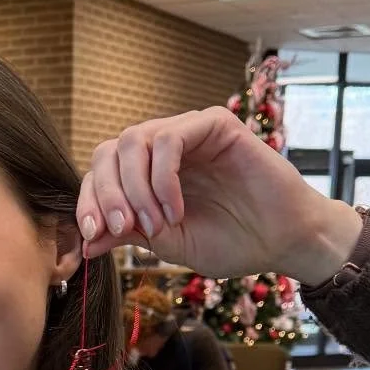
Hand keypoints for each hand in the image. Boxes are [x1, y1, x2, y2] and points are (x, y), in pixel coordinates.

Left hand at [78, 108, 363, 286]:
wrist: (282, 242)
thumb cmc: (232, 242)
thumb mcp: (169, 245)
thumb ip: (130, 235)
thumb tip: (86, 242)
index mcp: (147, 175)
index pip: (100, 174)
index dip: (89, 202)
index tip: (93, 236)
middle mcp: (163, 150)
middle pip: (109, 152)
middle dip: (106, 194)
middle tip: (122, 229)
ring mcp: (188, 133)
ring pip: (134, 140)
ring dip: (136, 189)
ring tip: (158, 224)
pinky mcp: (214, 125)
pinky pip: (169, 139)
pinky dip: (162, 178)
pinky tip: (174, 209)